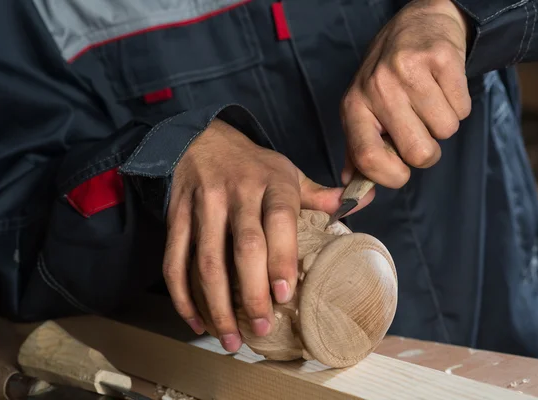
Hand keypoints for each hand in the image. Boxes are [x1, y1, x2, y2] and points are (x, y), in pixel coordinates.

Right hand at [163, 119, 373, 351]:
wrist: (200, 140)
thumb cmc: (253, 165)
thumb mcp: (287, 172)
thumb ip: (319, 194)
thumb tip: (362, 203)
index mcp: (272, 183)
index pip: (279, 220)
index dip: (282, 258)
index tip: (284, 294)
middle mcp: (237, 193)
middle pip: (244, 246)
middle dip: (252, 292)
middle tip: (260, 327)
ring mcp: (204, 205)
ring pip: (206, 259)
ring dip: (216, 304)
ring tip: (229, 338)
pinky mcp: (177, 217)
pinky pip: (175, 260)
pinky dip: (182, 295)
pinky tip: (195, 320)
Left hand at [340, 0, 471, 186]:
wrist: (419, 23)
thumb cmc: (389, 75)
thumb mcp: (364, 108)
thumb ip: (359, 150)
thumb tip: (353, 189)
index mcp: (353, 106)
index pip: (367, 158)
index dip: (391, 176)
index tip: (401, 172)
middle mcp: (377, 88)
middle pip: (418, 153)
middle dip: (427, 150)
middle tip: (419, 127)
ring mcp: (408, 71)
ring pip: (445, 131)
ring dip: (443, 123)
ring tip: (429, 100)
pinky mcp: (440, 59)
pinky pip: (463, 109)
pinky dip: (459, 105)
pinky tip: (443, 86)